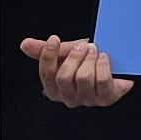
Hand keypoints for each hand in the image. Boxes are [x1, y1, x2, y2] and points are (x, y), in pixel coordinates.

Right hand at [21, 34, 135, 107]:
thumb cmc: (88, 61)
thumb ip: (45, 50)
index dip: (48, 56)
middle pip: (64, 78)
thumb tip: (25, 44)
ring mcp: (88, 100)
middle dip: (74, 57)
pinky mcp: (106, 98)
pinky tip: (104, 57)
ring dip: (90, 59)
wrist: (115, 64)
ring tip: (94, 50)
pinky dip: (103, 65)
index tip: (54, 39)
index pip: (46, 75)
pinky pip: (102, 81)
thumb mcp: (66, 52)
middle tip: (83, 46)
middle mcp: (70, 98)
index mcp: (56, 89)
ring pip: (83, 78)